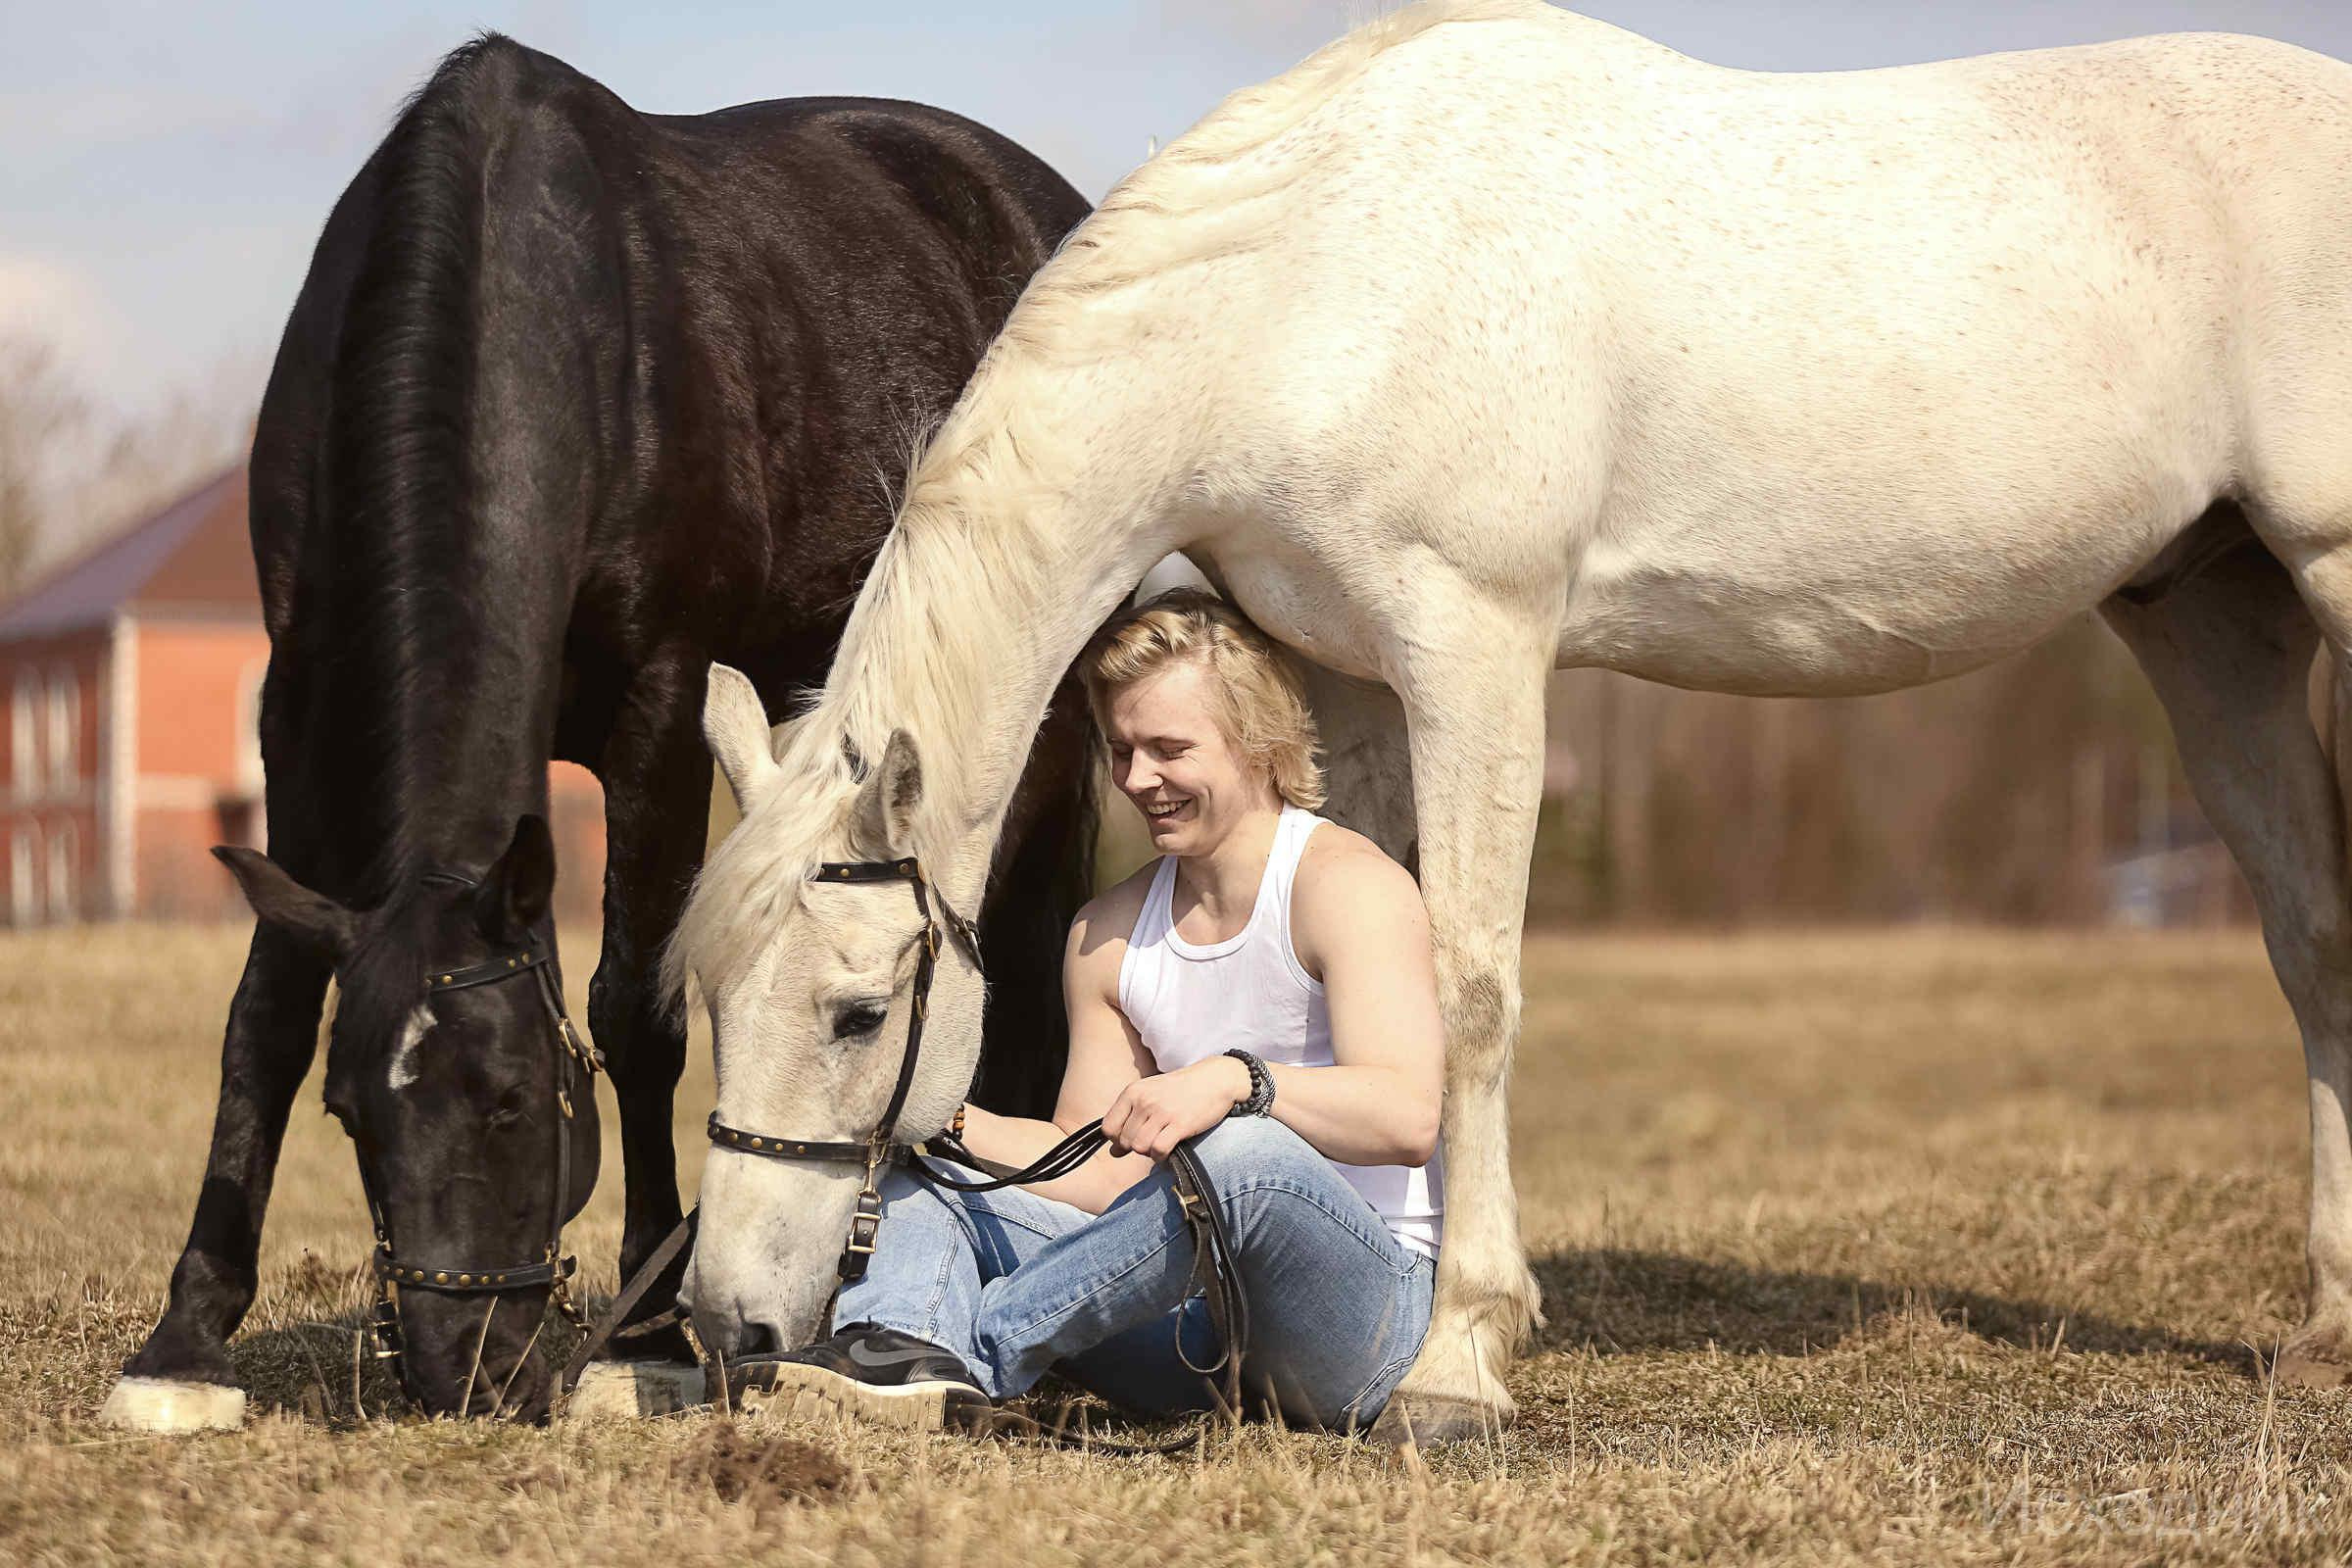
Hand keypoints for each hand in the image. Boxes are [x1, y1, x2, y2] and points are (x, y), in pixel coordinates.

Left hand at [1099, 1057, 1249, 1160]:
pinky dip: (1161, 1156)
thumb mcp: (1150, 1094)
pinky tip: (1170, 1149)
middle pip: (1124, 1141)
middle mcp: (1144, 1101)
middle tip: (1153, 1140)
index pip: (1108, 1128)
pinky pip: (1159, 1150)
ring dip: (1149, 1151)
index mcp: (1133, 1092)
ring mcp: (1162, 1112)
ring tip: (1161, 1143)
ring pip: (1139, 1147)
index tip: (1132, 1139)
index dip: (1117, 1140)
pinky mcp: (1180, 1124)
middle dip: (1136, 1147)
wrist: (1215, 1079)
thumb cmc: (1181, 1089)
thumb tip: (1112, 1153)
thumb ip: (1130, 1119)